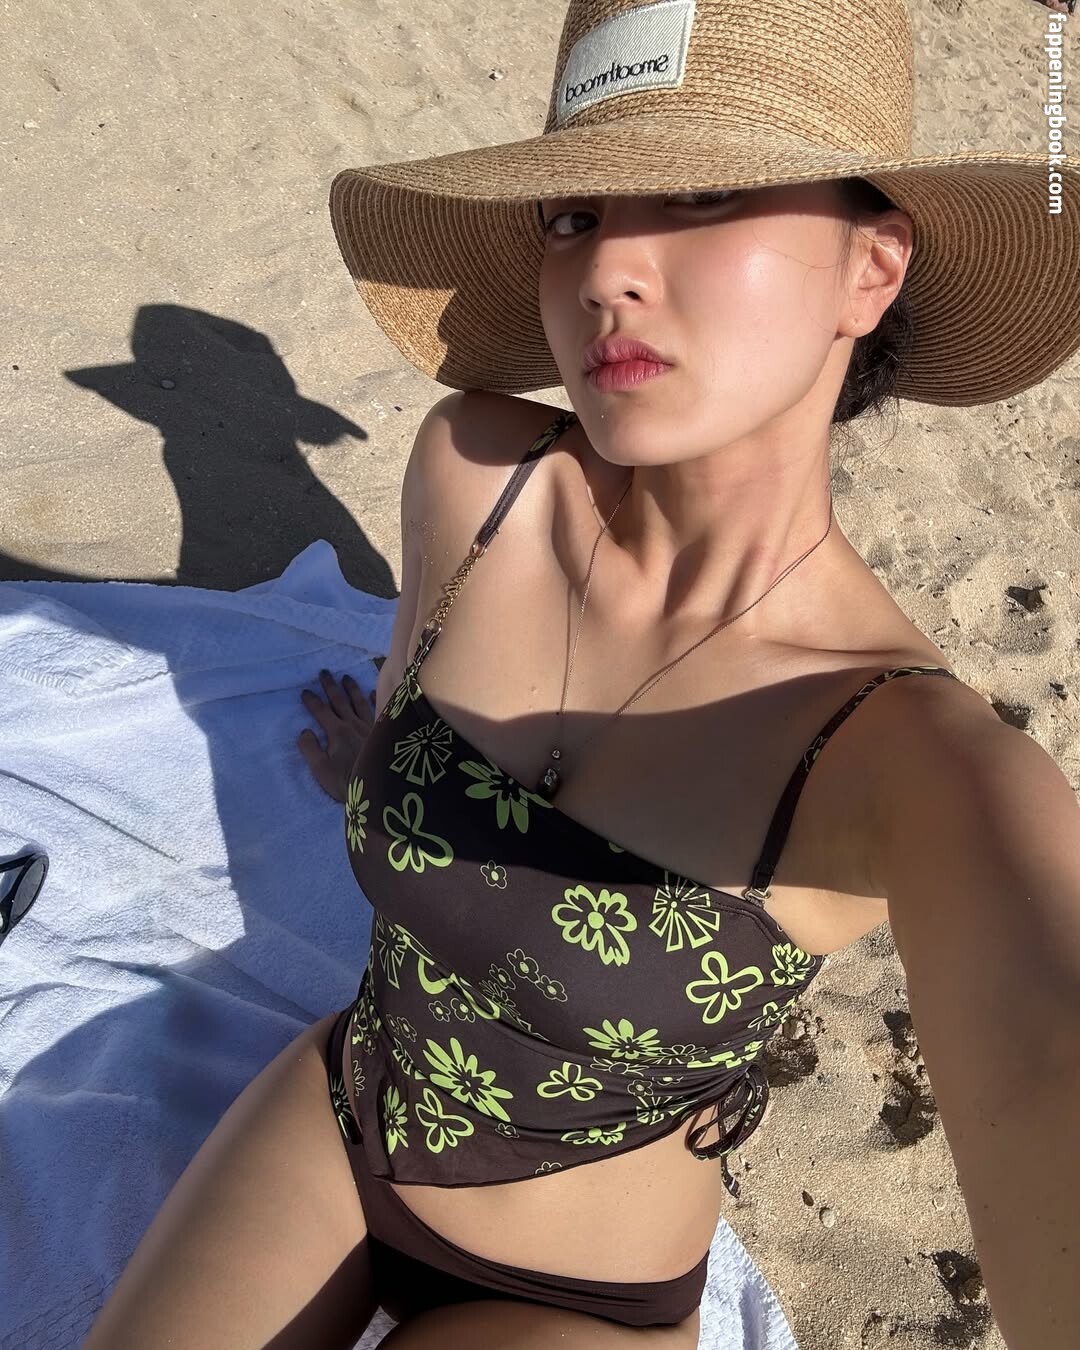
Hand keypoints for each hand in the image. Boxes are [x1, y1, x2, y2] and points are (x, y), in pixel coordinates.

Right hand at [297, 669, 376, 801]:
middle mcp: (353, 724)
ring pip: (359, 702)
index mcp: (336, 732)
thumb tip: (304, 731)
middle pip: (340, 701)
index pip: (321, 711)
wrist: (378, 787)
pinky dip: (374, 699)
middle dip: (330, 686)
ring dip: (351, 688)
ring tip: (346, 677)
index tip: (305, 691)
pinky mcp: (382, 731)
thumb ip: (310, 749)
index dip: (312, 701)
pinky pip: (377, 710)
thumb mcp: (320, 769)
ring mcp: (369, 726)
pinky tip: (372, 692)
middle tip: (324, 672)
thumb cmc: (346, 781)